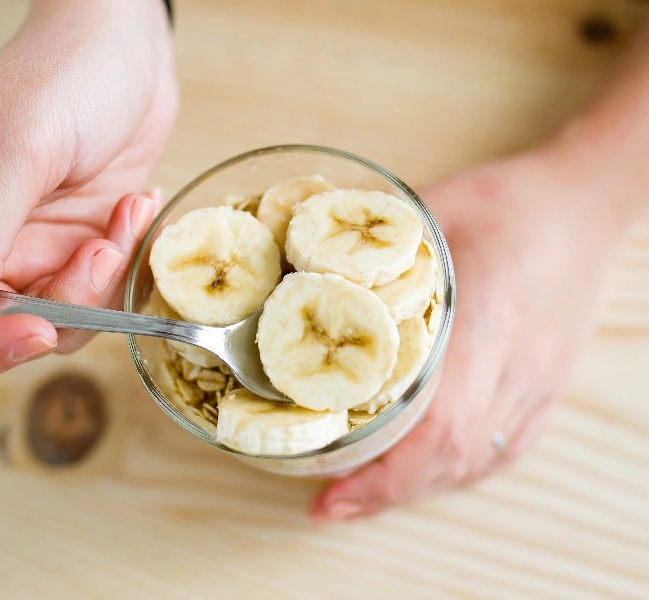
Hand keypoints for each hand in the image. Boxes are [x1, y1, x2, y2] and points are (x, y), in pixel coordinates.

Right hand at [0, 0, 176, 375]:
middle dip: (61, 308)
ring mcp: (35, 249)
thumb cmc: (61, 74)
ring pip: (62, 320)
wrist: (125, 45)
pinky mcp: (82, 245)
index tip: (36, 328)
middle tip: (99, 249)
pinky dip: (126, 260)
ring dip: (102, 281)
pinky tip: (136, 202)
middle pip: (1, 333)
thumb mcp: (14, 149)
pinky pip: (103, 292)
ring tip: (124, 211)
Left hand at [309, 145, 624, 521]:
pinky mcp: (547, 387)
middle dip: (383, 494)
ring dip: (414, 488)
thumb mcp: (437, 207)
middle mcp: (515, 369)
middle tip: (326, 505)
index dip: (383, 475)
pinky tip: (425, 474)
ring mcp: (537, 385)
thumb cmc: (515, 202)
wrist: (587, 205)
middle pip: (449, 459)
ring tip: (361, 496)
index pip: (438, 426)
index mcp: (487, 325)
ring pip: (474, 461)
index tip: (330, 497)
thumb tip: (314, 260)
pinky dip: (454, 471)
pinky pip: (501, 450)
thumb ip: (377, 245)